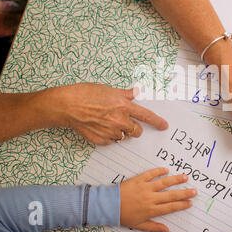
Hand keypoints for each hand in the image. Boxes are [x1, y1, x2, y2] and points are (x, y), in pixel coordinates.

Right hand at [46, 83, 167, 145]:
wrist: (67, 105)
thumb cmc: (85, 94)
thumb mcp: (108, 89)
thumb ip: (125, 94)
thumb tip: (136, 92)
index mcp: (124, 106)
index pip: (146, 116)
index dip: (157, 122)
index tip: (164, 126)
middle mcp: (119, 120)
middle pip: (137, 131)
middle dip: (135, 128)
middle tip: (126, 122)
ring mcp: (110, 132)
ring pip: (123, 137)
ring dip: (120, 132)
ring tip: (107, 122)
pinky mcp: (100, 140)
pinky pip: (111, 142)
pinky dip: (108, 137)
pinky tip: (99, 128)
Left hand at [120, 167, 196, 231]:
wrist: (108, 205)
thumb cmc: (123, 215)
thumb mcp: (138, 225)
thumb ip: (153, 226)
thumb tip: (166, 230)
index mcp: (151, 210)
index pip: (170, 207)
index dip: (181, 205)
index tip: (190, 203)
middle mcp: (150, 198)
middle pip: (171, 195)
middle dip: (184, 193)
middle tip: (194, 191)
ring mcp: (145, 187)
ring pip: (163, 183)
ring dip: (175, 180)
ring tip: (185, 177)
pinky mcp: (138, 180)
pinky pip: (150, 174)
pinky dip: (158, 171)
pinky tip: (166, 169)